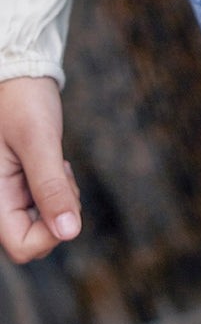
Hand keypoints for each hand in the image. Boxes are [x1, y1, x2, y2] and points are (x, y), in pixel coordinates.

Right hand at [0, 76, 81, 263]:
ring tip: (57, 163)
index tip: (66, 198)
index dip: (51, 235)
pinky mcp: (19, 188)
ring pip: (43, 224)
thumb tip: (70, 233)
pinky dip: (58, 190)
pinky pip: (44, 206)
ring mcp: (7, 197)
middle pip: (34, 239)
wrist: (19, 76)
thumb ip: (51, 187)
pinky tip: (54, 164)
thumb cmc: (23, 101)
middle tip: (61, 171)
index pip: (22, 247)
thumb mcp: (39, 141)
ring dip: (60, 199)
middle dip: (59, 213)